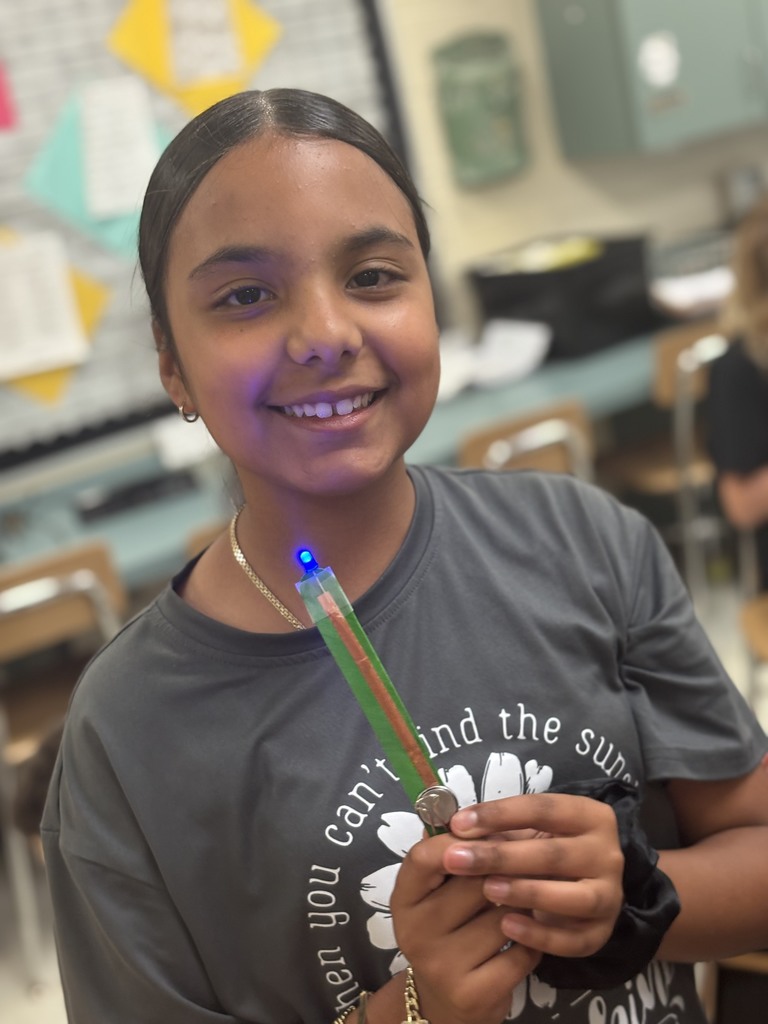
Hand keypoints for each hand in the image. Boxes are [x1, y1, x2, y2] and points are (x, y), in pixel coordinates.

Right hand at [390, 831, 540, 1023]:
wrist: (445, 1002)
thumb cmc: (448, 929)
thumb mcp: (439, 892)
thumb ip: (455, 854)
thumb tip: (486, 813)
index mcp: (404, 899)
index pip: (424, 856)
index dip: (459, 839)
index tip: (486, 832)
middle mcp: (415, 932)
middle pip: (474, 882)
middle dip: (507, 869)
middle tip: (528, 860)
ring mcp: (442, 965)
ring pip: (503, 916)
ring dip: (525, 904)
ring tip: (530, 898)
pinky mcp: (473, 994)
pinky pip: (520, 952)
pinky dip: (533, 941)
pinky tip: (529, 936)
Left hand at [446, 793, 624, 961]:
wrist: (583, 887)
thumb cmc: (544, 850)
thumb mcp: (527, 832)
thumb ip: (497, 829)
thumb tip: (453, 828)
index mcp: (589, 816)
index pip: (543, 809)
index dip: (499, 814)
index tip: (458, 824)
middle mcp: (607, 854)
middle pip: (554, 854)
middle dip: (501, 856)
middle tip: (458, 859)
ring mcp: (610, 895)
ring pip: (572, 897)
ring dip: (526, 893)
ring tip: (486, 889)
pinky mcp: (602, 933)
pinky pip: (574, 939)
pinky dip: (540, 935)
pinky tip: (507, 927)